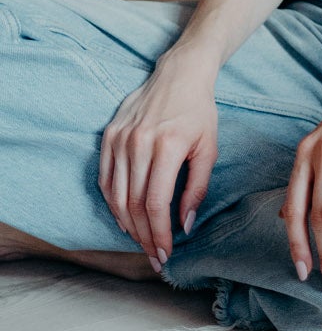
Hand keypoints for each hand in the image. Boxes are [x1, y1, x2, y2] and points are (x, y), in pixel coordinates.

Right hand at [99, 57, 218, 266]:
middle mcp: (138, 143)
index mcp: (166, 146)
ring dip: (126, 225)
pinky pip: (105, 178)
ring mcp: (119, 139)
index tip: (165, 254)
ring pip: (115, 195)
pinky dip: (112, 202)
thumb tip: (184, 226)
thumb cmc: (199, 113)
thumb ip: (197, 189)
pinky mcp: (108, 136)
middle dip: (143, 236)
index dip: (158, 233)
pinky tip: (124, 218)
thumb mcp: (208, 149)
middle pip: (132, 204)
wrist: (179, 74)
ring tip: (140, 241)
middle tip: (153, 256)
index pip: (155, 203)